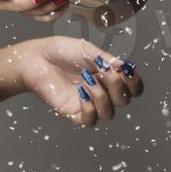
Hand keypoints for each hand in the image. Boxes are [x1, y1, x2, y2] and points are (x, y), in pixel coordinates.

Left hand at [18, 36, 142, 127]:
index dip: (135, 82)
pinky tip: (81, 93)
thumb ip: (107, 60)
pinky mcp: (72, 113)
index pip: (132, 88)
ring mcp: (87, 103)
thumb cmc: (60, 51)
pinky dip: (90, 109)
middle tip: (104, 71)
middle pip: (124, 101)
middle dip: (118, 86)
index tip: (126, 69)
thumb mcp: (87, 50)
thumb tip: (124, 67)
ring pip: (109, 114)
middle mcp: (100, 91)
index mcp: (107, 76)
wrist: (35, 58)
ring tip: (87, 80)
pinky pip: (89, 121)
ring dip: (102, 96)